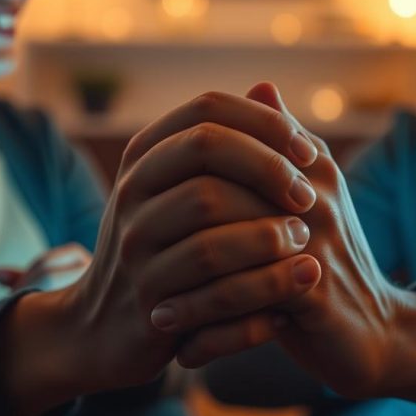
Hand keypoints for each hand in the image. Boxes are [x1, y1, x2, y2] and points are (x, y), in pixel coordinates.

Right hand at [1, 91, 324, 415]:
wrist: (105, 328)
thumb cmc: (166, 249)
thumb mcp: (182, 190)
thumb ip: (227, 146)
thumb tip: (268, 87)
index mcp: (146, 154)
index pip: (208, 108)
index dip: (265, 123)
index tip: (309, 153)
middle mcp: (133, 188)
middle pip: (207, 148)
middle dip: (269, 167)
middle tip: (310, 198)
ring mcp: (135, 242)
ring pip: (210, 217)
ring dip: (269, 232)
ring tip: (305, 246)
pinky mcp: (149, 297)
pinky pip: (215, 288)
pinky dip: (263, 291)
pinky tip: (292, 298)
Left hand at [176, 84, 415, 408]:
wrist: (374, 332)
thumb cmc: (322, 260)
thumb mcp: (303, 197)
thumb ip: (277, 147)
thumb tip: (258, 84)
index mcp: (311, 165)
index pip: (236, 140)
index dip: (183, 174)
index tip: (145, 197)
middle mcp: (313, 194)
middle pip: (221, 188)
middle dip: (171, 225)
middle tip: (126, 248)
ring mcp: (314, 239)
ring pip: (223, 245)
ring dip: (182, 283)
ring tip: (151, 306)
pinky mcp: (312, 289)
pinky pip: (240, 299)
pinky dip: (203, 322)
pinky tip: (175, 337)